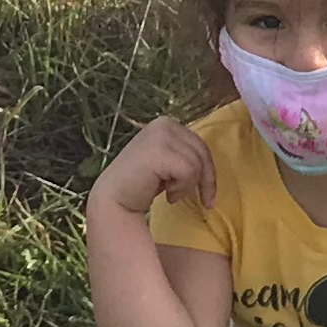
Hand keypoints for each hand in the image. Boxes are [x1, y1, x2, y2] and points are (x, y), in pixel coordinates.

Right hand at [90, 114, 217, 222]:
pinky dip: (181, 188)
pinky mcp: (158, 151)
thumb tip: (213, 166)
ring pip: (197, 164)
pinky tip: (165, 194)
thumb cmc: (142, 184)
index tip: (209, 196)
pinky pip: (189, 171)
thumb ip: (185, 155)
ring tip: (169, 193)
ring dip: (187, 186)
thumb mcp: (169, 163)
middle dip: (205, 181)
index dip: (210, 172)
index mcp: (167, 124)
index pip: (201, 145)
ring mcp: (160, 135)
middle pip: (203, 153)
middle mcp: (164, 124)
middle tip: (203, 202)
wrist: (113, 199)